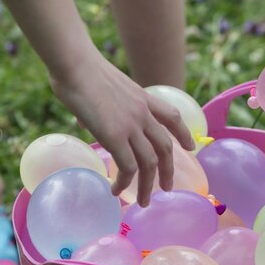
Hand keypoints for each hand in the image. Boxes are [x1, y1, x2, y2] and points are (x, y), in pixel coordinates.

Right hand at [50, 55, 194, 206]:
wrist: (74, 62)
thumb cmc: (77, 68)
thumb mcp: (102, 86)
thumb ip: (102, 106)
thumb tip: (86, 121)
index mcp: (143, 98)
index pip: (172, 116)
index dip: (183, 134)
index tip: (190, 147)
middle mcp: (143, 113)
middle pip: (165, 148)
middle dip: (168, 171)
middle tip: (167, 188)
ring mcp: (131, 125)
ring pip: (149, 164)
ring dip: (147, 186)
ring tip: (143, 201)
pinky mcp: (115, 136)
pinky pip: (127, 167)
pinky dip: (124, 182)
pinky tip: (116, 189)